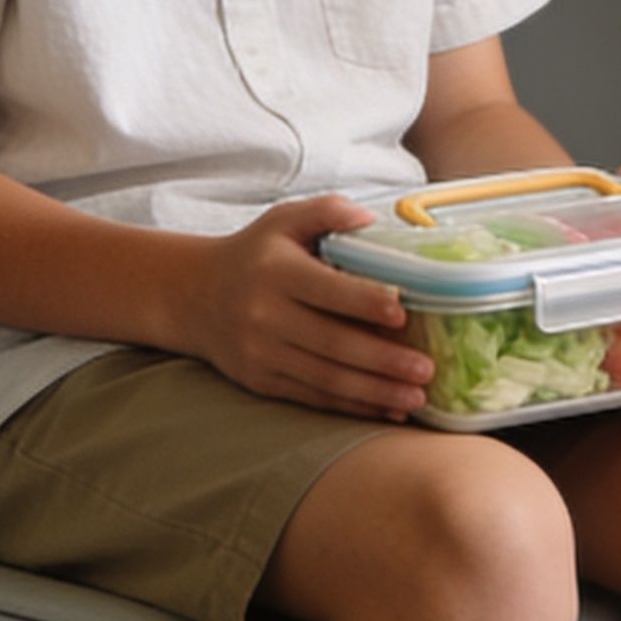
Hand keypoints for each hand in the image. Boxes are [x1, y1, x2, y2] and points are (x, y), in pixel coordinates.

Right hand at [180, 194, 437, 418]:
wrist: (194, 296)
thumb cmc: (255, 254)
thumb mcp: (284, 220)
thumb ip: (326, 211)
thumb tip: (371, 220)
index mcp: (276, 272)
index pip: (326, 290)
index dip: (365, 302)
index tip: (404, 315)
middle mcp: (265, 315)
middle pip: (331, 343)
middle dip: (382, 360)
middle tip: (426, 369)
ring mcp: (261, 353)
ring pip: (325, 378)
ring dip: (374, 392)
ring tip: (416, 399)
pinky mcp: (261, 381)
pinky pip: (312, 398)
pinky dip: (352, 406)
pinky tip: (386, 409)